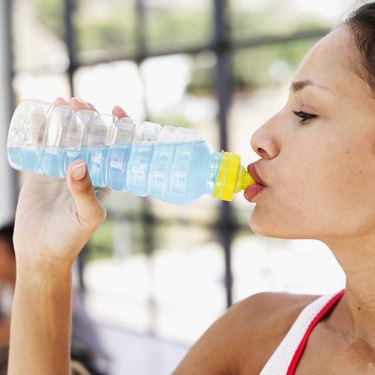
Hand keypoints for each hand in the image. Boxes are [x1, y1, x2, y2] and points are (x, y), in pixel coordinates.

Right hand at [13, 98, 127, 268]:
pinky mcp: (42, 171)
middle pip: (91, 137)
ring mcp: (64, 168)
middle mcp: (87, 170)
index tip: (117, 110)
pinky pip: (42, 146)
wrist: (41, 251)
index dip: (119, 128)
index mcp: (104, 178)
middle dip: (89, 118)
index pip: (117, 148)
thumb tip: (79, 164)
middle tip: (81, 103)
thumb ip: (85, 192)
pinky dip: (41, 130)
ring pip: (67, 137)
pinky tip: (39, 114)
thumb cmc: (70, 237)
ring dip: (66, 119)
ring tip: (62, 102)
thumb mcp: (86, 216)